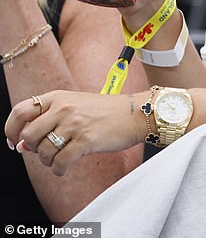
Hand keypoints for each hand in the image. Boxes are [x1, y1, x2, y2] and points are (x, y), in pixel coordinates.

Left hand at [5, 89, 146, 175]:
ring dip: (48, 160)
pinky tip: (65, 166)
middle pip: (29, 135)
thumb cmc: (104, 111)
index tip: (13, 139)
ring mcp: (75, 124)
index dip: (10, 128)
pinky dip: (58, 169)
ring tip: (60, 157)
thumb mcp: (75, 105)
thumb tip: (21, 144)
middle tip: (44, 150)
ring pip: (44, 151)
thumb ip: (49, 120)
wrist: (134, 113)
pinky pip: (59, 163)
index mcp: (59, 97)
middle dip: (32, 148)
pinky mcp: (86, 141)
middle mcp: (64, 108)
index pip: (21, 110)